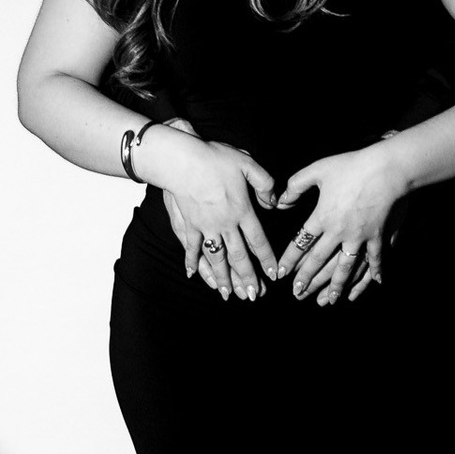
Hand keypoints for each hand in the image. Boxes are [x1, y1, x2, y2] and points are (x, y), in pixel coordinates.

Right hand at [145, 125, 280, 300]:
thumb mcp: (247, 164)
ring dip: (223, 278)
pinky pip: (191, 248)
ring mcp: (205, 227)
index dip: (266, 259)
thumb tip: (273, 202)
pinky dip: (192, 262)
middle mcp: (225, 223)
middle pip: (239, 256)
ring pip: (216, 258)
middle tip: (254, 295)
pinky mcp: (188, 224)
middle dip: (247, 278)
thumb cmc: (214, 158)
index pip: (258, 240)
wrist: (181, 160)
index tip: (272, 275)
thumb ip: (265, 183)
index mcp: (242, 210)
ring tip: (228, 294)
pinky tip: (193, 274)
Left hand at [273, 145, 409, 304]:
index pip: (300, 243)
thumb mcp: (317, 170)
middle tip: (297, 294)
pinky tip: (373, 284)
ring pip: (345, 268)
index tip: (280, 273)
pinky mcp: (378, 237)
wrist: (386, 169)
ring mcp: (360, 238)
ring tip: (327, 301)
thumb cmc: (350, 166)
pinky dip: (373, 273)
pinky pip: (374, 260)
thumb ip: (295, 186)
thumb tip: (280, 202)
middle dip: (307, 280)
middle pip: (319, 261)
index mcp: (322, 217)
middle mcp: (338, 232)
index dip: (289, 260)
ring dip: (335, 286)